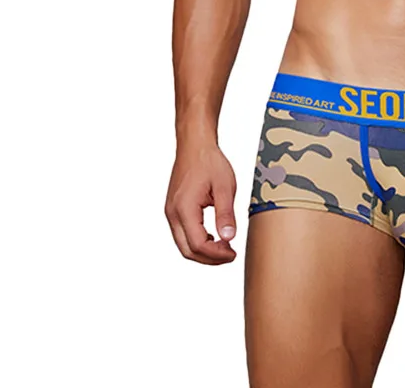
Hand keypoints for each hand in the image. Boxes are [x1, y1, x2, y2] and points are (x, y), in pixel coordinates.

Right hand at [165, 139, 237, 263]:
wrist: (195, 145)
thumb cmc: (209, 162)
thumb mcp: (224, 187)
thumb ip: (226, 214)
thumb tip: (229, 238)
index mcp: (184, 208)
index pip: (198, 244)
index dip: (216, 254)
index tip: (233, 254)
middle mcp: (173, 213)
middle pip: (187, 250)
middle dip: (209, 259)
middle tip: (230, 255)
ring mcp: (171, 212)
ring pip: (183, 245)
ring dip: (203, 251)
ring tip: (224, 247)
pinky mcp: (174, 210)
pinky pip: (182, 234)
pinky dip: (197, 242)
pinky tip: (214, 237)